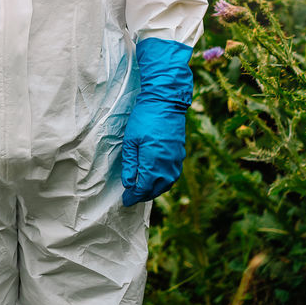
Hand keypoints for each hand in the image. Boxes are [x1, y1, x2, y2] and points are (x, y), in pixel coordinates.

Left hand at [121, 37, 193, 206]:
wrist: (165, 103)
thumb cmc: (144, 119)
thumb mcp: (130, 141)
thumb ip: (130, 164)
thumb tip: (129, 183)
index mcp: (154, 162)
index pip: (144, 187)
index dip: (134, 196)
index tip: (125, 201)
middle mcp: (168, 165)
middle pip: (156, 188)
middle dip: (144, 195)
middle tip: (131, 197)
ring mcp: (176, 160)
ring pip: (166, 183)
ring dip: (155, 190)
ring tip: (142, 191)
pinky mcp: (180, 154)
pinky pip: (172, 175)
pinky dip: (163, 181)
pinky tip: (155, 179)